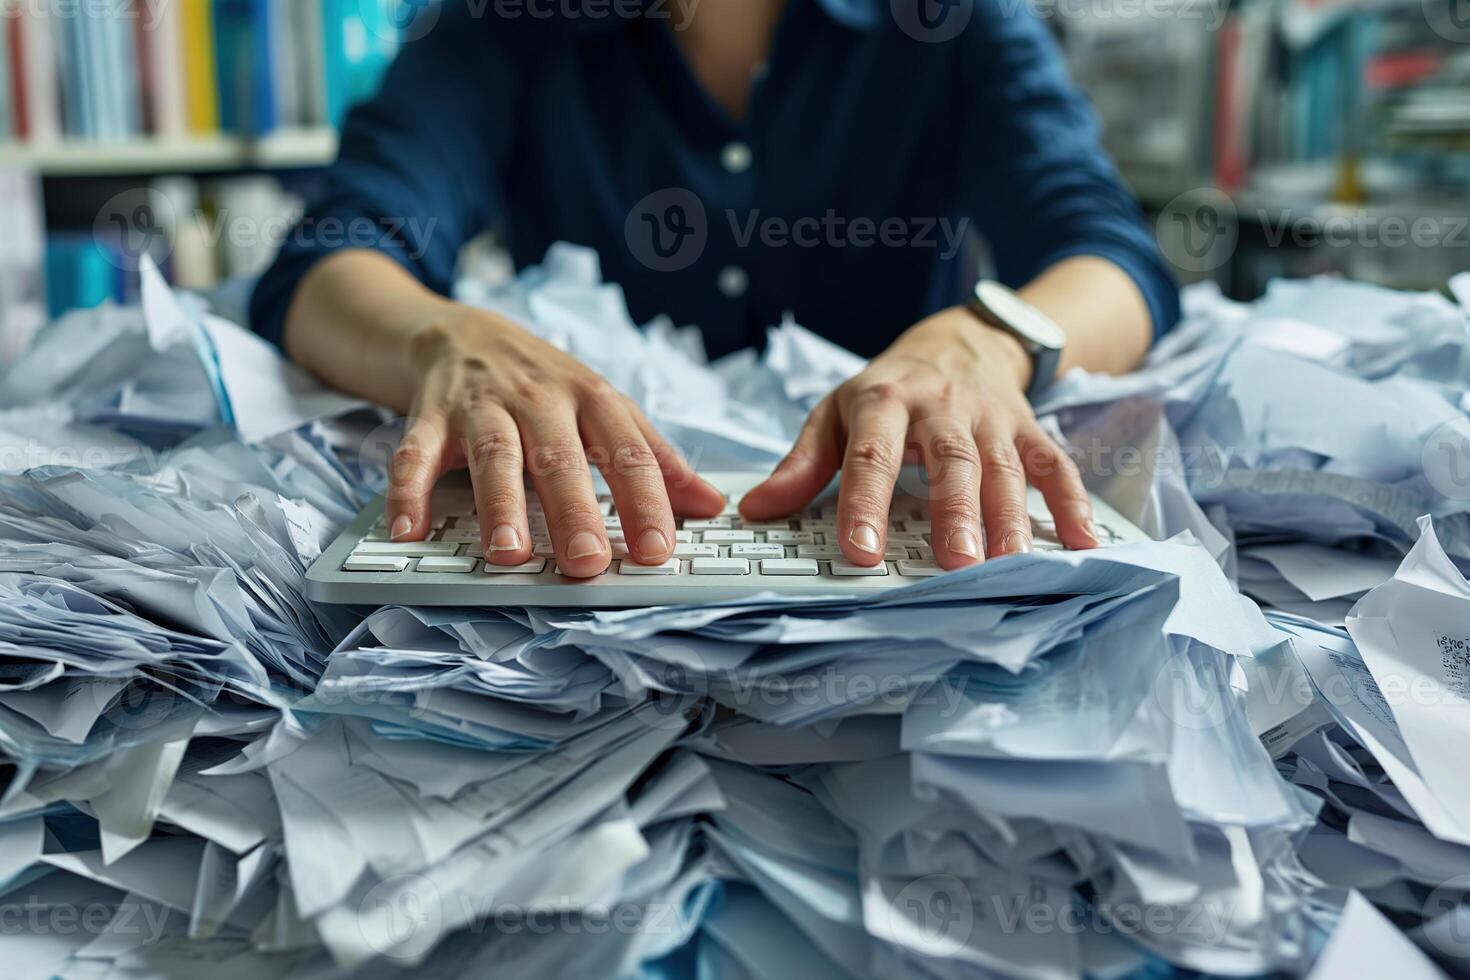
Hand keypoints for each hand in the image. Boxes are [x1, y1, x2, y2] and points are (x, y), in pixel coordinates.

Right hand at [384, 308, 725, 577]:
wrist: (464, 331)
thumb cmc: (547, 383)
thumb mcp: (607, 409)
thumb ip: (656, 459)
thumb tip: (711, 504)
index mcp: (591, 399)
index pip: (627, 453)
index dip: (646, 502)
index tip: (659, 551)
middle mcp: (538, 399)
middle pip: (560, 457)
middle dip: (575, 511)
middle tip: (588, 563)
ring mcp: (481, 405)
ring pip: (493, 454)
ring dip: (500, 504)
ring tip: (510, 553)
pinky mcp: (430, 415)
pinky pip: (416, 452)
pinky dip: (408, 490)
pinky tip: (409, 528)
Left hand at [740, 308, 1096, 567]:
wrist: (957, 340)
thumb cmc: (887, 388)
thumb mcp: (835, 414)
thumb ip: (801, 465)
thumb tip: (757, 509)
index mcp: (883, 401)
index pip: (872, 453)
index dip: (866, 502)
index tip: (861, 550)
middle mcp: (940, 408)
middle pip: (950, 460)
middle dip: (955, 512)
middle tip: (957, 562)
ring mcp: (990, 418)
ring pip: (1004, 467)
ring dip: (1011, 516)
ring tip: (1012, 564)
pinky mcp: (1027, 429)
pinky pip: (1055, 464)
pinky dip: (1073, 502)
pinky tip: (1081, 542)